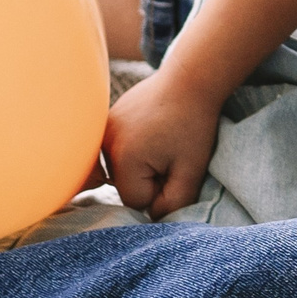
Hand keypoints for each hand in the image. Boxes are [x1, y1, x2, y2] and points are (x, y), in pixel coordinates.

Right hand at [101, 73, 223, 215]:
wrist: (189, 79)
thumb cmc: (194, 125)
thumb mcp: (192, 171)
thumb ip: (172, 203)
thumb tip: (151, 218)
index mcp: (123, 159)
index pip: (135, 201)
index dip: (160, 191)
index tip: (176, 167)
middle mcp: (104, 145)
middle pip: (124, 185)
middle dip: (148, 178)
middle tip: (172, 152)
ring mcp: (102, 130)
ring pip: (119, 168)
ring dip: (140, 164)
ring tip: (162, 140)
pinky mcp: (105, 120)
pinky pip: (117, 149)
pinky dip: (133, 147)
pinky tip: (151, 130)